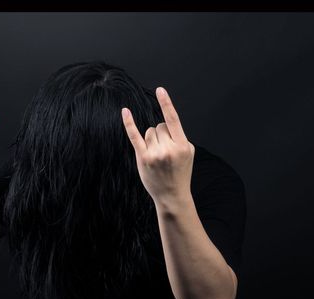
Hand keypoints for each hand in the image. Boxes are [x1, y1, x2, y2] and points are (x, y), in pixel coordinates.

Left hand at [121, 87, 194, 203]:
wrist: (172, 195)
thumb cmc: (180, 172)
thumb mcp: (188, 153)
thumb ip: (179, 137)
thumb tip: (165, 123)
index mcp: (183, 145)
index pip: (173, 119)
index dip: (166, 103)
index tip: (159, 90)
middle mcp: (168, 148)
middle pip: (159, 126)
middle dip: (162, 135)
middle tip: (165, 151)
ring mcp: (154, 153)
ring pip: (149, 131)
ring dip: (152, 139)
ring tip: (158, 155)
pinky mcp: (143, 158)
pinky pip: (134, 136)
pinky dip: (129, 123)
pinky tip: (125, 112)